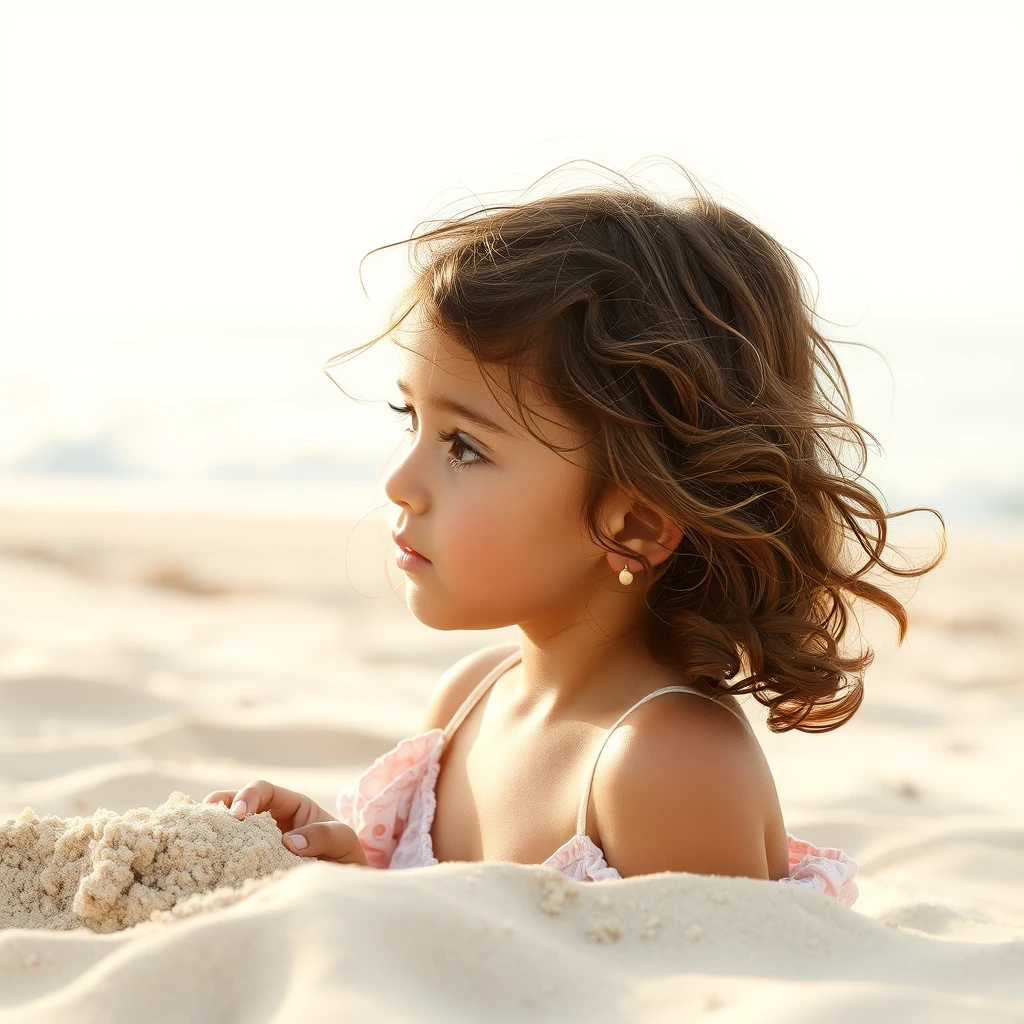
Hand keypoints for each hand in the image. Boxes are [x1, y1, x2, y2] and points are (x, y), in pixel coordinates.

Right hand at [202, 779, 368, 866]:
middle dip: (218, 808)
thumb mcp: (343, 842)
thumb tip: (289, 842)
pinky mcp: (248, 868)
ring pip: (226, 830)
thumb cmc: (345, 860)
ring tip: (196, 840)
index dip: (249, 795)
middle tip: (208, 823)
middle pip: (235, 804)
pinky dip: (212, 857)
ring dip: (210, 831)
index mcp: (292, 806)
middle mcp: (270, 821)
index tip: (240, 813)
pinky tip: (198, 864)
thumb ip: (323, 836)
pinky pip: (227, 857)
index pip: (264, 790)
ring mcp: (256, 844)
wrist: (343, 892)